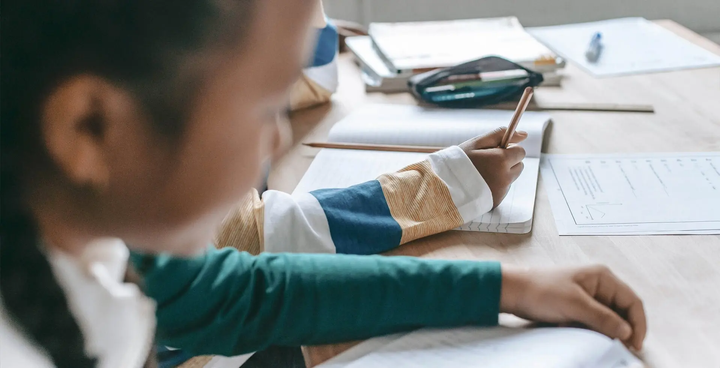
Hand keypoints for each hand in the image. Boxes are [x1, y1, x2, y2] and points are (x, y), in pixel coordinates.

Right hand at [458, 128, 526, 207]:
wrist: (444, 186)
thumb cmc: (459, 161)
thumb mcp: (477, 143)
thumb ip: (500, 135)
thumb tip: (524, 135)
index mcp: (501, 160)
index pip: (520, 152)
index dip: (508, 150)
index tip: (496, 151)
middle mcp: (505, 177)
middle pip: (519, 166)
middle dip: (507, 162)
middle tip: (488, 162)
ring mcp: (501, 191)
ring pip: (511, 178)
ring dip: (502, 175)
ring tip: (481, 174)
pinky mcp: (497, 201)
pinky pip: (503, 190)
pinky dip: (495, 186)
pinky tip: (480, 184)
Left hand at [500, 265, 646, 349]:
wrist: (513, 291)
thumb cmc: (541, 290)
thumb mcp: (575, 304)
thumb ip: (602, 318)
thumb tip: (627, 332)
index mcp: (603, 277)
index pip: (632, 302)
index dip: (638, 324)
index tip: (635, 345)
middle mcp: (599, 285)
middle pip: (622, 312)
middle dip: (622, 330)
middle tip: (620, 350)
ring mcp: (588, 297)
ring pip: (608, 320)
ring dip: (606, 332)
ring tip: (598, 342)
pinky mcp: (578, 307)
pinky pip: (594, 323)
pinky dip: (592, 331)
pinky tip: (583, 336)